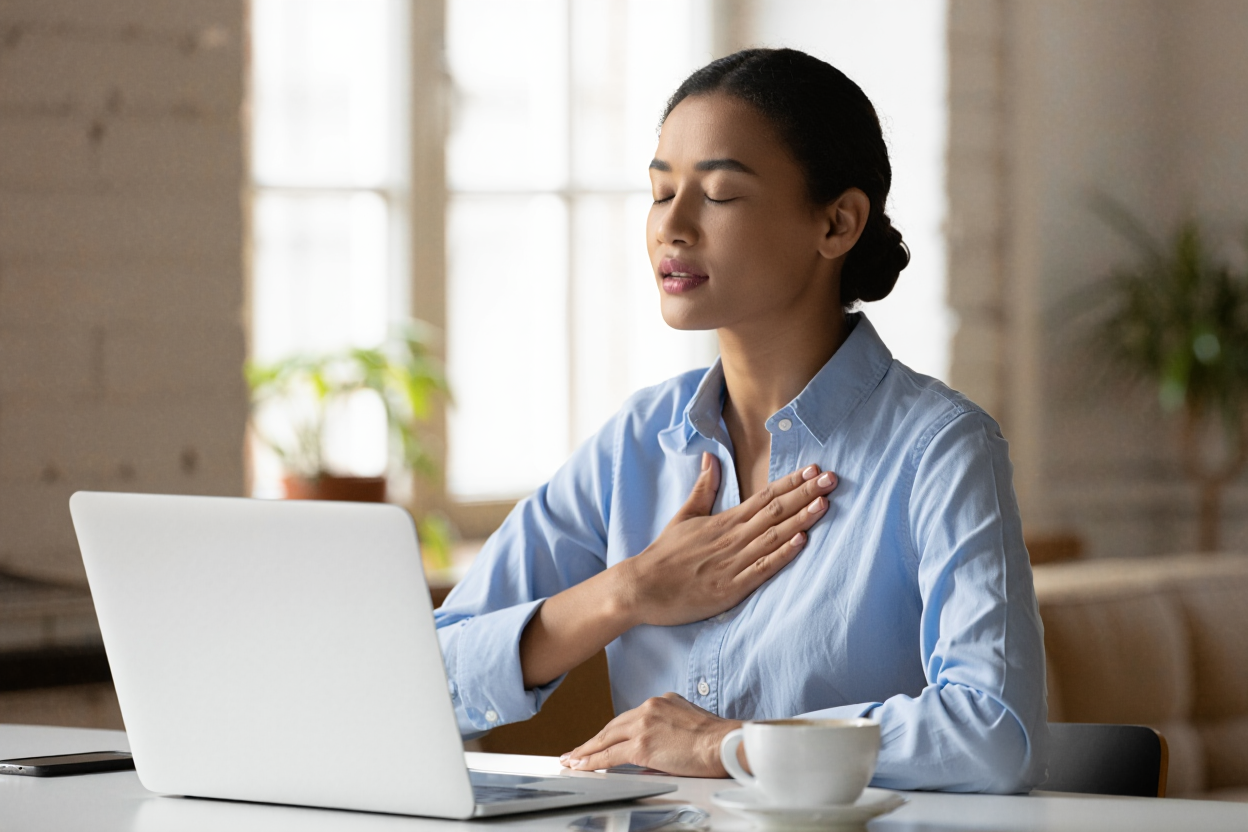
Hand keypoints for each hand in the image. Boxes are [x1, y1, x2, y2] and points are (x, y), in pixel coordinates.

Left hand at [560, 693, 740, 776]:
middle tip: (577, 750)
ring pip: (606, 739)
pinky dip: (592, 762)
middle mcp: (650, 707)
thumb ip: (667, 728)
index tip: (602, 738)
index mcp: (662, 700)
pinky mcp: (642, 745)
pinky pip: (610, 756)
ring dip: (587, 751)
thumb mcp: (689, 721)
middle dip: (593, 740)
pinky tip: (582, 766)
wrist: (725, 744)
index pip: (630, 718)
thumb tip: (654, 749)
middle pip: (613, 726)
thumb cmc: (717, 739)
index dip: (613, 730)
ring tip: (573, 759)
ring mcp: (643, 725)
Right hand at [615, 453, 836, 626]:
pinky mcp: (731, 588)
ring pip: (773, 537)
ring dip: (801, 519)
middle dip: (805, 494)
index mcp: (724, 521)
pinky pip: (762, 569)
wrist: (641, 587)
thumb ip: (704, 487)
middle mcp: (732, 538)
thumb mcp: (685, 515)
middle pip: (775, 512)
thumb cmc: (665, 554)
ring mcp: (733, 563)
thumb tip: (712, 457)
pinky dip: (782, 554)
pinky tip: (802, 541)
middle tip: (832, 478)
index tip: (814, 469)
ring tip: (825, 503)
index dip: (791, 482)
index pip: (764, 496)